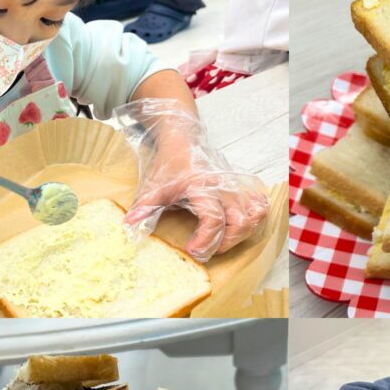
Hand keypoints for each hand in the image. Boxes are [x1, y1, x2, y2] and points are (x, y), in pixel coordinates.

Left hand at [124, 170, 268, 260]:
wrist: (183, 139)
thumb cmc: (170, 164)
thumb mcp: (155, 186)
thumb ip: (145, 207)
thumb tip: (130, 226)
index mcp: (203, 187)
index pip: (214, 220)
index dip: (206, 241)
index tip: (192, 250)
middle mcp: (224, 187)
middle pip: (240, 223)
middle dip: (226, 243)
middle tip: (208, 249)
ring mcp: (236, 186)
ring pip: (254, 216)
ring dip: (242, 234)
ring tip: (223, 239)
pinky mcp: (242, 186)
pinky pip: (260, 205)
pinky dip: (255, 218)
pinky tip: (239, 225)